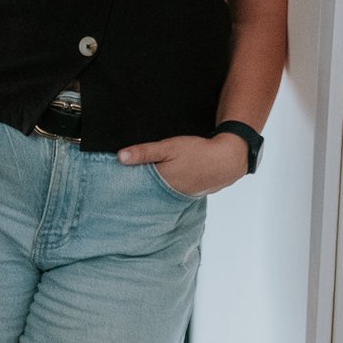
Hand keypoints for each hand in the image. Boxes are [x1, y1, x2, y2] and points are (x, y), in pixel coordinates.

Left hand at [117, 133, 248, 196]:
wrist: (228, 160)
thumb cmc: (197, 151)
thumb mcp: (168, 147)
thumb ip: (145, 152)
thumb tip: (120, 157)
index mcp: (163, 184)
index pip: (138, 188)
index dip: (126, 185)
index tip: (114, 184)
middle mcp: (170, 194)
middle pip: (148, 193)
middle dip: (137, 190)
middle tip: (122, 187)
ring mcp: (181, 196)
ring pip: (159, 195)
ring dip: (150, 190)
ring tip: (138, 186)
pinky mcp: (190, 193)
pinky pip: (171, 194)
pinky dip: (164, 190)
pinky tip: (161, 184)